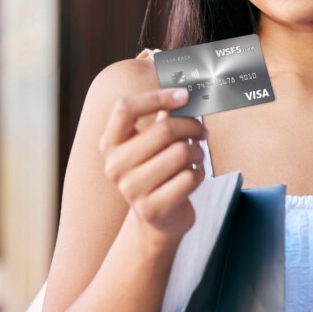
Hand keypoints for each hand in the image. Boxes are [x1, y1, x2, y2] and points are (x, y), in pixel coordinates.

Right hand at [98, 88, 206, 244]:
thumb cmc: (160, 173)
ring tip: (195, 157)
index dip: (157, 96)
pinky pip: (189, 178)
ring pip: (181, 153)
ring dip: (197, 152)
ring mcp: (131, 190)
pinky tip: (193, 177)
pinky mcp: (152, 209)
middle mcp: (115, 166)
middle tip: (202, 131)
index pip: (125, 108)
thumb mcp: (154, 145)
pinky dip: (199, 174)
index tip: (184, 95)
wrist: (159, 220)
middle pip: (163, 129)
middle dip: (192, 127)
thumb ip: (164, 117)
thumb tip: (183, 91)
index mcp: (110, 144)